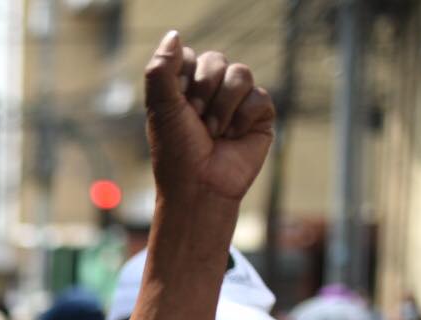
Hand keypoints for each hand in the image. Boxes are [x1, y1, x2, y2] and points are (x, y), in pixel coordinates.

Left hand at [144, 31, 275, 202]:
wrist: (200, 186)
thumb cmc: (176, 151)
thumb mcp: (161, 107)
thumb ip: (161, 68)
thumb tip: (174, 33)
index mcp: (184, 86)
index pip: (188, 56)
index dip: (184, 78)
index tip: (178, 106)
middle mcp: (211, 90)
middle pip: (216, 60)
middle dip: (203, 92)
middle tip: (196, 121)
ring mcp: (236, 101)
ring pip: (240, 73)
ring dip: (223, 107)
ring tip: (214, 132)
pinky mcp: (259, 115)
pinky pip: (259, 95)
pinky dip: (243, 118)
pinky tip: (234, 137)